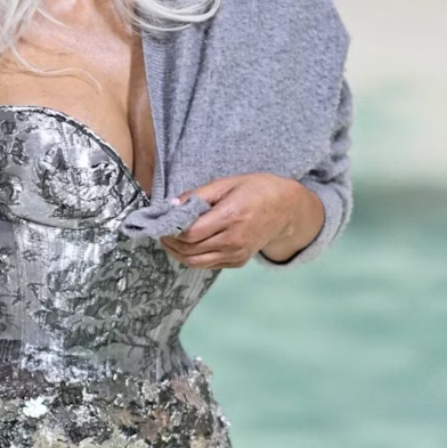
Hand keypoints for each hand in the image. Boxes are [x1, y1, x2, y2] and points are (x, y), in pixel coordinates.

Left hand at [159, 174, 315, 268]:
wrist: (286, 208)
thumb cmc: (256, 190)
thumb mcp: (227, 183)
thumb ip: (198, 195)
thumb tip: (171, 206)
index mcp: (231, 217)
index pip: (191, 233)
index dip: (171, 230)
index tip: (161, 222)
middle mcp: (234, 240)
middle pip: (190, 250)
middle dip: (170, 242)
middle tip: (160, 231)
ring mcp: (237, 254)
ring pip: (196, 263)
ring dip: (177, 253)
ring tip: (169, 239)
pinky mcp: (238, 262)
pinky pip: (208, 264)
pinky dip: (192, 257)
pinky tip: (187, 244)